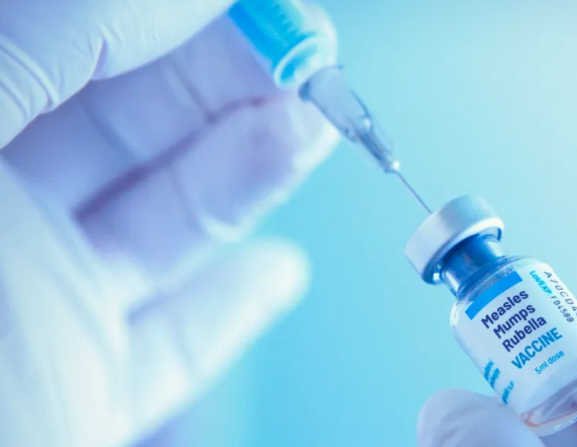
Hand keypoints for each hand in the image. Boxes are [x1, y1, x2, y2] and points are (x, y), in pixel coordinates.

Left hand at [0, 1, 336, 445]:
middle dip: (224, 81)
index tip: (252, 4)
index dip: (156, 12)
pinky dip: (235, 303)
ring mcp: (29, 318)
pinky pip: (169, 338)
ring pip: (160, 222)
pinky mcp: (80, 392)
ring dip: (250, 171)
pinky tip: (279, 268)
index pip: (53, 37)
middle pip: (120, 124)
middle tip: (309, 56)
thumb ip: (58, 34)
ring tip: (316, 127)